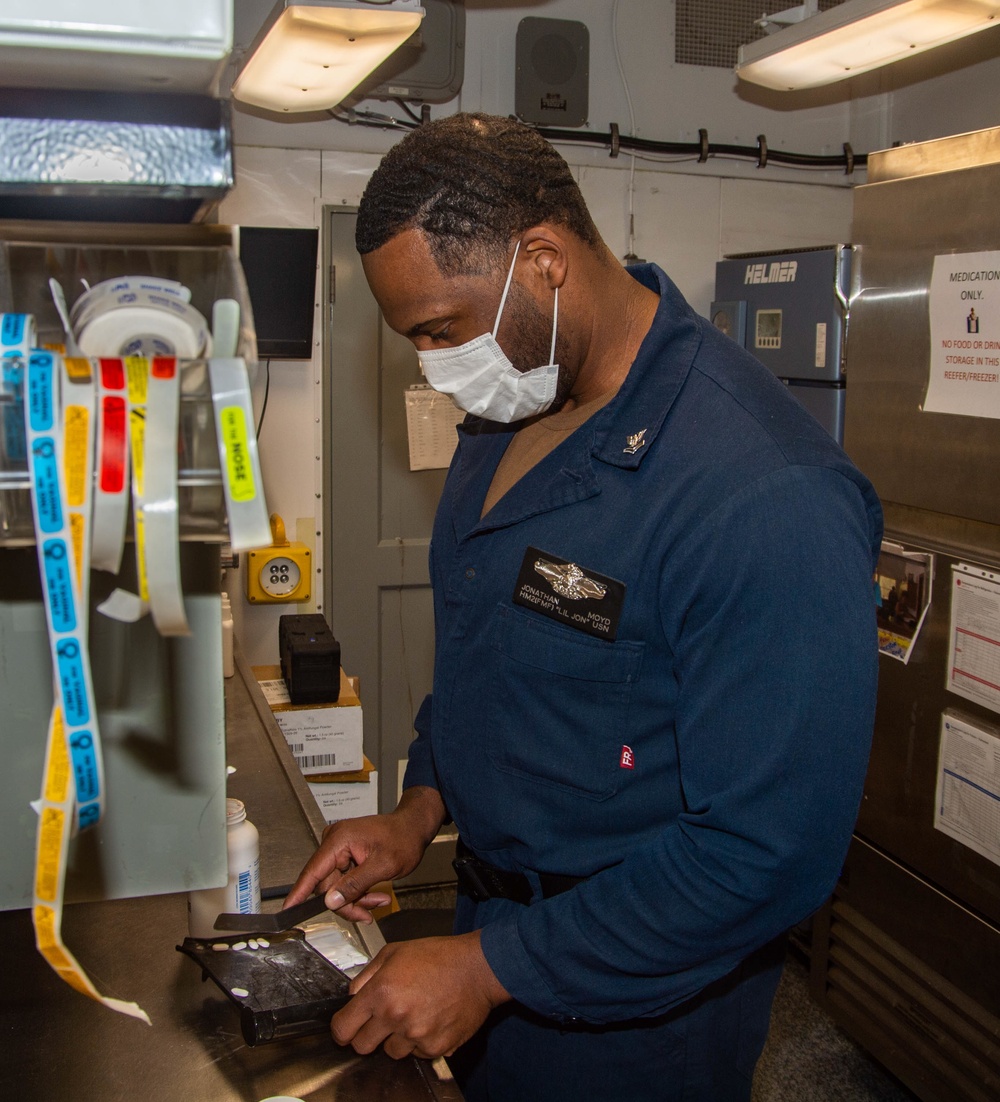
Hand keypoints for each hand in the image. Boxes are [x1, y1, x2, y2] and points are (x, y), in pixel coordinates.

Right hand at [284, 786, 445, 923]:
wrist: (413, 827)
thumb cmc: (403, 838)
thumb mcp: (382, 866)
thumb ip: (355, 884)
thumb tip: (330, 900)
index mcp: (339, 839)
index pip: (312, 871)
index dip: (299, 893)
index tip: (287, 909)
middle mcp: (334, 842)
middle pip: (327, 885)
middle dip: (347, 902)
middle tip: (368, 912)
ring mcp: (339, 848)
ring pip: (336, 887)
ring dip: (356, 898)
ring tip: (379, 900)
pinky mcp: (344, 855)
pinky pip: (343, 881)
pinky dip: (358, 891)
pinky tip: (374, 894)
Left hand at [331, 930, 510, 1059]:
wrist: (477, 968)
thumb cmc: (439, 956)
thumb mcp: (395, 952)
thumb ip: (367, 975)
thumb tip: (352, 995)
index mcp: (381, 992)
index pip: (343, 1028)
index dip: (341, 1029)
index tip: (345, 1028)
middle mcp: (395, 1016)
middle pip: (362, 1047)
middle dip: (366, 1035)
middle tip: (381, 1021)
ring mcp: (415, 1035)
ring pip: (391, 1052)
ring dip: (396, 1039)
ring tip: (413, 1015)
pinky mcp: (434, 1048)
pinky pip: (416, 1054)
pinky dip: (419, 1042)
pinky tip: (430, 1020)